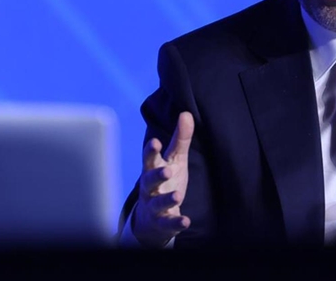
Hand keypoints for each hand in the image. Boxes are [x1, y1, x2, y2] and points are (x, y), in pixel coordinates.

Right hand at [132, 111, 193, 245]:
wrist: (151, 218)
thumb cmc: (164, 181)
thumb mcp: (174, 159)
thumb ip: (180, 139)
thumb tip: (186, 113)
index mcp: (152, 169)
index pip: (149, 159)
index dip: (151, 151)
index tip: (154, 142)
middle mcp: (150, 187)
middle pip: (149, 180)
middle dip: (156, 175)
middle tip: (166, 170)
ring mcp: (155, 206)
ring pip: (158, 203)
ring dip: (167, 199)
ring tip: (178, 195)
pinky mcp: (162, 222)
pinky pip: (168, 223)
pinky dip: (176, 222)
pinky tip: (186, 221)